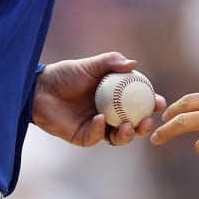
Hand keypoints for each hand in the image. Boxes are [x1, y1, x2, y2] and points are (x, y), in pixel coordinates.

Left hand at [33, 52, 166, 147]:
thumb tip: (133, 64)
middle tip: (147, 121)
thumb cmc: (65, 74)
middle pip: (134, 125)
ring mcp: (97, 126)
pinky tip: (99, 119)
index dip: (152, 105)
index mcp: (116, 97)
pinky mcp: (83, 136)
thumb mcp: (90, 65)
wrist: (39, 88)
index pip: (140, 103)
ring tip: (128, 126)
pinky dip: (100, 129)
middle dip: (145, 126)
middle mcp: (110, 113)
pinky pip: (96, 137)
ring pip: (118, 137)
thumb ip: (111, 62)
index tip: (159, 103)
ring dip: (127, 135)